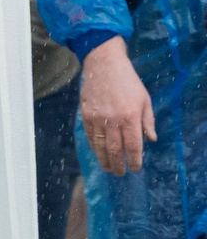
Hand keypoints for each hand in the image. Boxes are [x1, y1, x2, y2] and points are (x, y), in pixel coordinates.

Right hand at [81, 36, 156, 175]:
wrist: (103, 65)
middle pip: (115, 149)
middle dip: (118, 164)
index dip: (135, 159)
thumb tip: (151, 140)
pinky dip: (94, 146)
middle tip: (120, 173)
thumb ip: (148, 121)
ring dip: (104, 159)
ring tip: (108, 168)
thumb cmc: (128, 81)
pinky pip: (90, 135)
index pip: (134, 144)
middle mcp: (113, 119)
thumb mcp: (145, 99)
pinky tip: (98, 152)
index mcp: (130, 116)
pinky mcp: (86, 114)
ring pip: (101, 145)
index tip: (136, 168)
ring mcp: (97, 117)